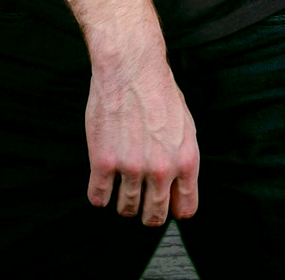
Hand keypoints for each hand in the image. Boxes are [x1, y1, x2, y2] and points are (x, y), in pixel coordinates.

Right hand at [86, 47, 199, 226]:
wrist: (130, 67)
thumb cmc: (158, 90)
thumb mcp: (185, 125)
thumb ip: (183, 159)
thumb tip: (180, 186)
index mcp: (186, 160)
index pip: (185, 208)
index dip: (174, 210)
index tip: (165, 207)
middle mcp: (161, 169)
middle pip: (154, 216)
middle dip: (147, 212)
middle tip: (140, 200)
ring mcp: (132, 168)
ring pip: (126, 209)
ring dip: (122, 201)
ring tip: (121, 184)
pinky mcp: (104, 162)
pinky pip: (98, 198)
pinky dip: (99, 194)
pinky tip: (102, 181)